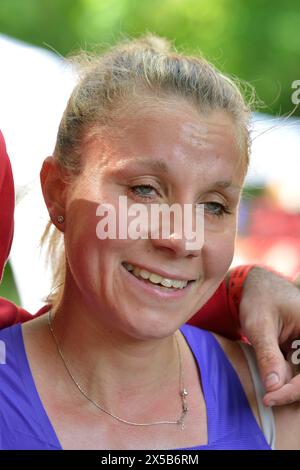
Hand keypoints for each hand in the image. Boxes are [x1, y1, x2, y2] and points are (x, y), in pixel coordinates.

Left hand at [240, 266, 299, 406]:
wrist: (257, 286)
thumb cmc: (259, 300)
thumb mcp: (259, 326)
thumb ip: (268, 355)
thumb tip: (273, 388)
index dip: (294, 390)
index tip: (270, 398)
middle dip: (292, 390)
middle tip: (269, 398)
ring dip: (290, 386)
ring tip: (269, 392)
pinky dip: (288, 379)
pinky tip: (273, 382)